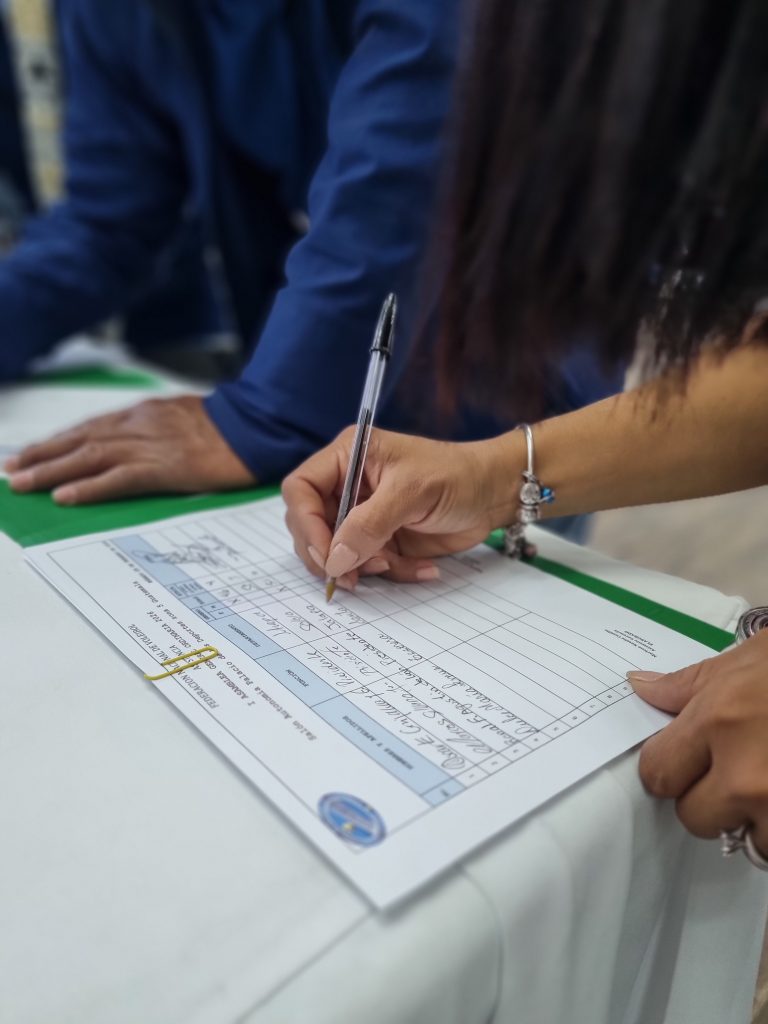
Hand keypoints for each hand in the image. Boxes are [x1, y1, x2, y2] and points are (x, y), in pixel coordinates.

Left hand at [4, 396, 253, 502]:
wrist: (256, 428)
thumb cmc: (229, 428)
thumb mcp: (185, 416)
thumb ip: (157, 426)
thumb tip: (137, 442)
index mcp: (145, 414)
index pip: (90, 428)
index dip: (57, 442)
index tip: (30, 453)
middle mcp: (139, 425)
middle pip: (80, 440)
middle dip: (42, 455)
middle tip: (12, 470)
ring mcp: (150, 445)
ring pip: (89, 457)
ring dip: (52, 470)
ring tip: (23, 483)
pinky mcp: (163, 467)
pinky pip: (117, 478)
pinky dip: (88, 487)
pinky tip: (65, 496)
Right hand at [282, 426, 519, 587]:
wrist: (495, 494)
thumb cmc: (456, 476)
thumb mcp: (411, 493)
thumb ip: (369, 525)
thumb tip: (334, 559)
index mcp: (348, 457)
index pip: (301, 489)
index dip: (305, 524)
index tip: (325, 555)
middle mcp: (348, 485)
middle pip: (310, 526)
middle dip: (330, 553)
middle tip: (352, 575)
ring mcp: (364, 515)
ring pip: (339, 552)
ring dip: (364, 567)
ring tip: (395, 564)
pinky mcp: (383, 539)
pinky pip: (370, 565)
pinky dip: (394, 572)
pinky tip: (422, 567)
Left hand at [629, 629, 767, 855]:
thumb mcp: (744, 661)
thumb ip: (688, 685)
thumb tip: (640, 687)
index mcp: (720, 722)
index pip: (658, 772)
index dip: (667, 767)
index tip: (681, 761)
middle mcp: (747, 774)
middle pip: (695, 817)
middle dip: (708, 798)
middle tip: (733, 770)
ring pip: (750, 840)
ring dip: (757, 820)